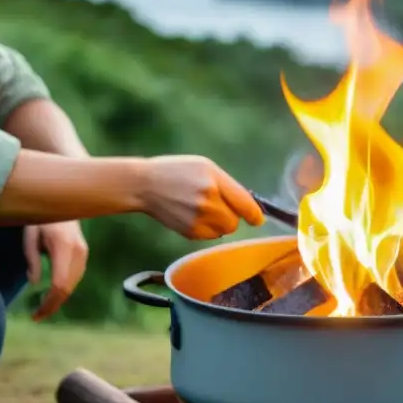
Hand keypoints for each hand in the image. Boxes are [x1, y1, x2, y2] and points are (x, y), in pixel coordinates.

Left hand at [25, 220, 88, 320]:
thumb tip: (34, 283)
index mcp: (63, 248)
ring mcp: (84, 253)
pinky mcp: (84, 253)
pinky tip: (54, 294)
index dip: (49, 302)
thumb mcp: (30, 237)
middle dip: (54, 305)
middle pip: (68, 287)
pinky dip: (66, 289)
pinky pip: (76, 277)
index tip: (36, 314)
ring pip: (74, 284)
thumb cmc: (41, 218)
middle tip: (38, 316)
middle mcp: (78, 252)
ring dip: (60, 298)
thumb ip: (33, 259)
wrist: (62, 202)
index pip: (59, 283)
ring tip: (44, 308)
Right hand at [141, 156, 264, 238]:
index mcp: (214, 183)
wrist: (144, 185)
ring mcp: (197, 220)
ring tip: (204, 209)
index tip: (258, 219)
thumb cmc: (177, 171)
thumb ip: (228, 185)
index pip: (245, 205)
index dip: (255, 215)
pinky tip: (193, 215)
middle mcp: (208, 203)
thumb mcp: (205, 166)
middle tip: (220, 206)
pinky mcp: (188, 232)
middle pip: (235, 222)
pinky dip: (207, 228)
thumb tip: (249, 204)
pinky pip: (209, 236)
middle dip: (233, 216)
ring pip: (223, 231)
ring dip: (220, 223)